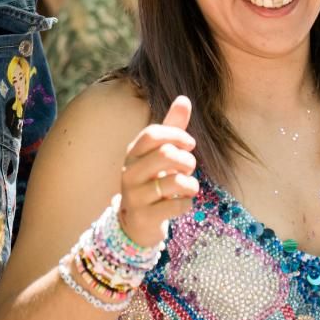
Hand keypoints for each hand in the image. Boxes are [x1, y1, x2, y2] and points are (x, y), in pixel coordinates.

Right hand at [118, 96, 198, 246]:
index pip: (152, 133)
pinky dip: (187, 204)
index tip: (190, 144)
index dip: (177, 135)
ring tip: (188, 186)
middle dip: (187, 160)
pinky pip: (176, 206)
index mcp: (133, 152)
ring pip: (174, 182)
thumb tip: (184, 99)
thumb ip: (172, 127)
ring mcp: (134, 195)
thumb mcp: (160, 153)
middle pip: (166, 154)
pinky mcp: (143, 217)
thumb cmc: (153, 180)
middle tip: (190, 167)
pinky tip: (182, 204)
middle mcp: (129, 172)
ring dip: (191, 184)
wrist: (137, 221)